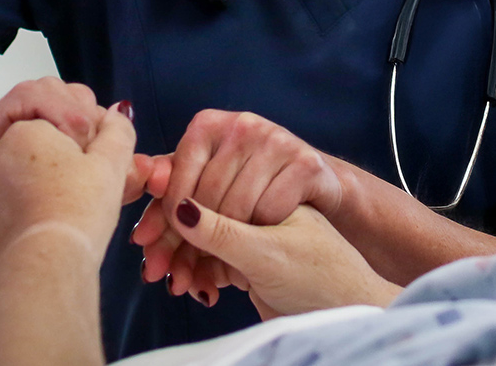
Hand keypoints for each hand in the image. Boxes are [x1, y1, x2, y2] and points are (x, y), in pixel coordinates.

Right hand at [0, 78, 111, 220]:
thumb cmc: (9, 193)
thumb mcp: (70, 192)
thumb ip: (110, 179)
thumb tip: (148, 168)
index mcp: (80, 125)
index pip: (117, 127)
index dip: (116, 152)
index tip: (113, 182)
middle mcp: (66, 105)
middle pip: (105, 113)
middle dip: (100, 143)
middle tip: (87, 175)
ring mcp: (43, 97)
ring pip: (83, 102)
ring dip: (81, 133)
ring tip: (66, 166)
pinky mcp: (20, 97)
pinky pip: (51, 98)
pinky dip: (59, 120)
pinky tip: (53, 148)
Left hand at [0, 102, 136, 269]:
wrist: (43, 265)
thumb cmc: (78, 208)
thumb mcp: (111, 161)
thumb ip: (117, 130)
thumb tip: (117, 114)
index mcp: (26, 131)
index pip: (66, 127)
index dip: (89, 147)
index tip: (100, 170)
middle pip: (44, 154)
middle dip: (66, 168)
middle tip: (90, 193)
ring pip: (27, 183)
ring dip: (47, 192)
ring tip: (71, 215)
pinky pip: (11, 213)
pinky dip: (29, 218)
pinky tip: (49, 231)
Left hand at [133, 110, 343, 302]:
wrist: (310, 182)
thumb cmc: (246, 181)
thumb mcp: (204, 179)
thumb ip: (170, 185)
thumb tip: (139, 193)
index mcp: (208, 124)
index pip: (175, 180)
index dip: (166, 222)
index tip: (161, 251)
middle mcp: (242, 124)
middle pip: (206, 198)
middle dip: (194, 243)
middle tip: (186, 274)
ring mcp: (277, 139)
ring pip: (237, 208)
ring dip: (229, 244)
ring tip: (221, 266)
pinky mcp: (306, 161)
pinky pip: (271, 210)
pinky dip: (264, 232)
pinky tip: (260, 240)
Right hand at [168, 198, 397, 318]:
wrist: (346, 314)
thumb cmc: (321, 277)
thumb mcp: (266, 253)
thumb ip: (222, 231)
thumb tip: (178, 207)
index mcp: (268, 180)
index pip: (207, 180)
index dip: (174, 207)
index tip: (149, 234)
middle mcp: (258, 199)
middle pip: (196, 209)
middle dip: (173, 241)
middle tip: (153, 268)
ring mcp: (252, 228)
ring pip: (198, 236)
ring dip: (183, 260)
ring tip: (179, 285)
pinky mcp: (249, 258)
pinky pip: (209, 259)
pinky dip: (198, 273)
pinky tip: (197, 288)